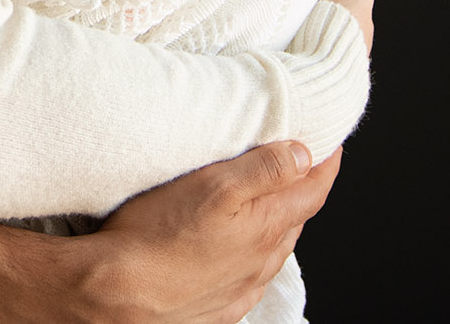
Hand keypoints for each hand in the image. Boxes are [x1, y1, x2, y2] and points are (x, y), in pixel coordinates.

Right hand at [69, 142, 341, 323]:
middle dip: (301, 190)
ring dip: (277, 223)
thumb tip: (304, 155)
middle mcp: (261, 261)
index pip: (313, 190)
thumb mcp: (214, 185)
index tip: (331, 145)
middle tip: (299, 164)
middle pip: (295, 219)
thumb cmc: (158, 236)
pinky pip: (249, 278)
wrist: (118, 293)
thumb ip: (264, 169)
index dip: (326, 164)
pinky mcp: (218, 305)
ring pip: (273, 250)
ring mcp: (241, 287)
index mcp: (267, 226)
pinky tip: (239, 253)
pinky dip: (253, 257)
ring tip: (268, 202)